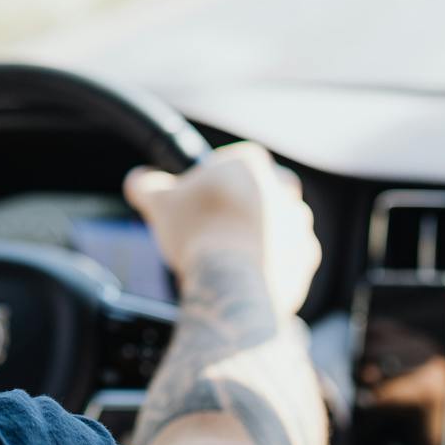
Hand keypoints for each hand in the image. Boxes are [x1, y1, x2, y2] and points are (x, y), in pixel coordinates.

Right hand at [124, 141, 319, 316]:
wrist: (231, 283)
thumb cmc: (198, 233)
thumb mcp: (158, 201)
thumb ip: (146, 184)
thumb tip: (138, 180)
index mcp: (251, 164)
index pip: (237, 160)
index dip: (216, 178)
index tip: (202, 198)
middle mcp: (284, 189)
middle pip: (263, 190)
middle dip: (245, 205)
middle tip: (218, 225)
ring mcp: (299, 225)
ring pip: (279, 223)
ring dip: (261, 235)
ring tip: (230, 254)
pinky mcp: (306, 258)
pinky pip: (289, 256)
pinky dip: (272, 263)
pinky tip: (247, 273)